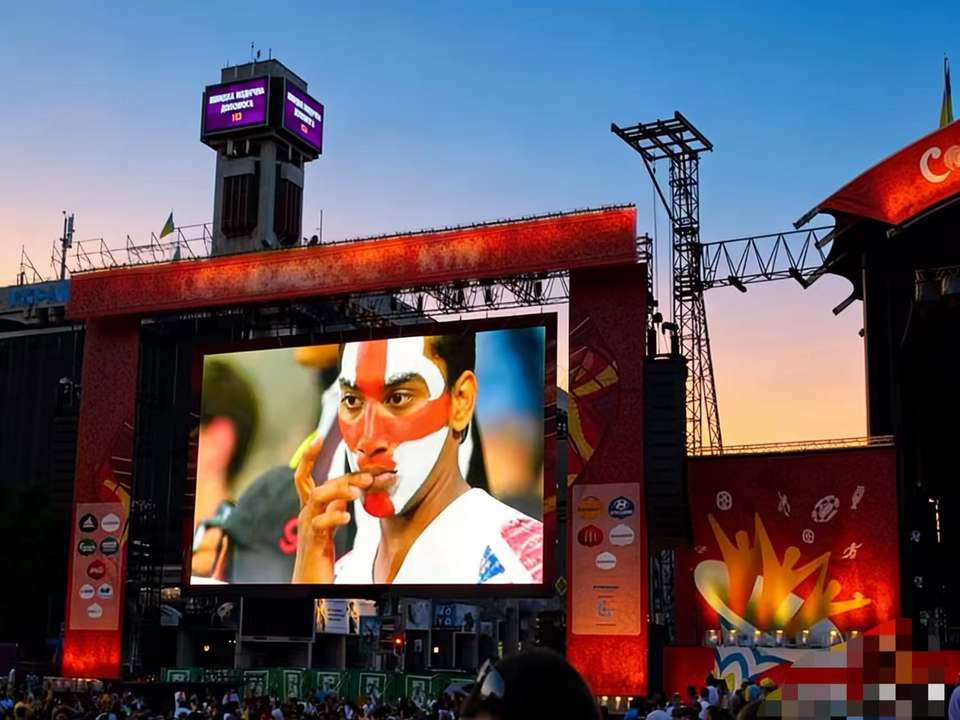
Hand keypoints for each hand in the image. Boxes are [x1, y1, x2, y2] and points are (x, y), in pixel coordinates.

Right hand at [291, 437, 373, 582]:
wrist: (309, 583)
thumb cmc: (320, 555)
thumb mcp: (330, 525)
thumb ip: (336, 507)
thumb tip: (347, 492)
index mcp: (310, 508)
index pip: (304, 476)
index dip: (308, 457)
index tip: (318, 437)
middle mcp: (306, 514)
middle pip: (318, 484)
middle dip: (344, 477)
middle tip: (370, 475)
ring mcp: (307, 527)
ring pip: (317, 498)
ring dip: (339, 491)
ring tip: (360, 492)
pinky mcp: (313, 543)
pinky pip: (320, 525)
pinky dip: (333, 518)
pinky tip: (346, 518)